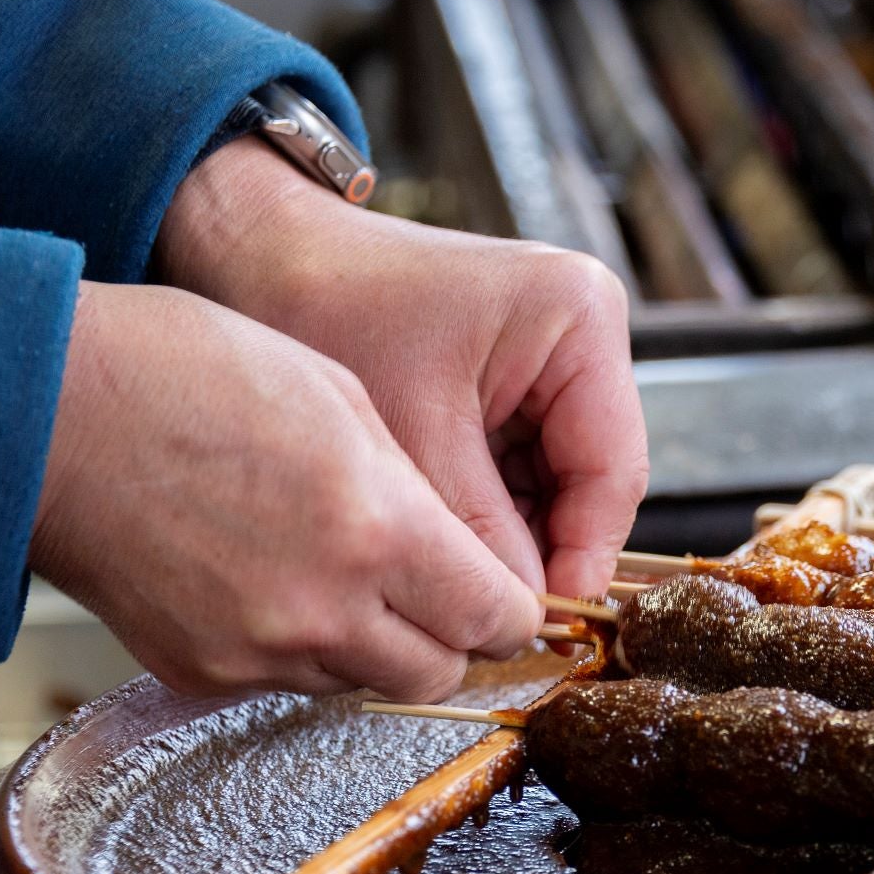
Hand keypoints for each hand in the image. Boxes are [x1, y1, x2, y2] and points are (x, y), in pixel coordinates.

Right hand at [30, 282, 542, 699]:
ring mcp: (256, 652)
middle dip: (453, 638)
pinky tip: (276, 582)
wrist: (45, 413)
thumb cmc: (188, 373)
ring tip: (345, 574)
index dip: (512, 608)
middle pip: (439, 674)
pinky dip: (302, 649)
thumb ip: (414, 489)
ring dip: (377, 645)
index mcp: (377, 531)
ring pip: (363, 683)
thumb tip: (454, 548)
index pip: (495, 618)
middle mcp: (323, 611)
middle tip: (439, 592)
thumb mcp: (341, 398)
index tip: (509, 593)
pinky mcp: (198, 674)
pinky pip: (286, 682)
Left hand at [155, 137, 648, 601]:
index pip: (612, 468)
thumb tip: (517, 616)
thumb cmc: (327, 306)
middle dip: (544, 549)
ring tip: (459, 582)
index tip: (542, 616)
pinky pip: (522, 472)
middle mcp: (582, 335)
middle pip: (592, 480)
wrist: (260, 257)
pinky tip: (447, 543)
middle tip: (496, 616)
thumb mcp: (414, 435)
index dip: (585, 554)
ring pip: (558, 486)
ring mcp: (551, 361)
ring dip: (514, 536)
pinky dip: (489, 514)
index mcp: (580, 318)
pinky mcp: (515, 385)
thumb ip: (477, 532)